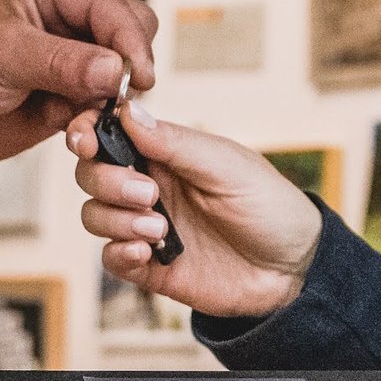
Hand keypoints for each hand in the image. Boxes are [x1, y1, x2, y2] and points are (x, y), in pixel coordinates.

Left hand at [0, 0, 158, 204]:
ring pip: (125, 70)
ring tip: (80, 119)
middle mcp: (68, 13)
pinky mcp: (74, 90)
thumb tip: (114, 68)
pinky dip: (98, 119)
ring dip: (112, 98)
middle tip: (112, 98)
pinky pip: (107, 104)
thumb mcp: (1, 54)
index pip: (112, 6)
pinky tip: (71, 130)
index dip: (130, 41)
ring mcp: (74, 54)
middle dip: (128, 65)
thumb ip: (61, 61)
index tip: (135, 77)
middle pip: (132, 30)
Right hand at [65, 103, 321, 320]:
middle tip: (149, 193)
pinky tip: (148, 252)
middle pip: (91, 174)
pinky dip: (120, 253)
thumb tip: (128, 111)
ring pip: (94, 215)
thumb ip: (175, 142)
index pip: (109, 134)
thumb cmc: (270, 206)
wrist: (294, 270)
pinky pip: (110, 258)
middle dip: (107, 181)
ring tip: (159, 228)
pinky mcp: (150, 266)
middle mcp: (150, 186)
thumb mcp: (227, 165)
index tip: (86, 139)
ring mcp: (147, 226)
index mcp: (166, 153)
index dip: (88, 132)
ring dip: (116, 219)